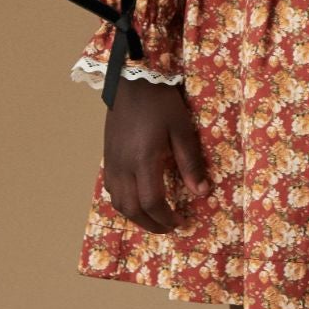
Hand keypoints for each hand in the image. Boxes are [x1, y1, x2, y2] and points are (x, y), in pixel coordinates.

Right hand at [101, 78, 212, 233]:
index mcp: (143, 160)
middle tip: (168, 227)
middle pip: (131, 209)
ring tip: (153, 218)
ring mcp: (112, 162)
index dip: (166, 218)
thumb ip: (190, 162)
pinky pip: (111, 189)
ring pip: (118, 202)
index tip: (180, 221)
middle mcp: (124, 166)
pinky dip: (123, 202)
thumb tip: (201, 192)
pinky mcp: (107, 156)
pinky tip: (136, 199)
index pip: (152, 202)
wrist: (132, 81)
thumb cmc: (160, 102)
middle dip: (150, 224)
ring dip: (135, 216)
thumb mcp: (181, 129)